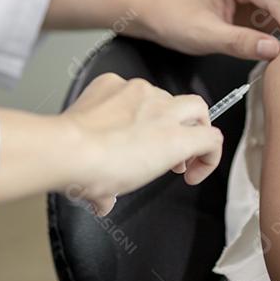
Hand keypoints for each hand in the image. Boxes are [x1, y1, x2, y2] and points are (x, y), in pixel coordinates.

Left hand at [60, 73, 222, 215]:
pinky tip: (109, 119)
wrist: (67, 149)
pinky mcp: (113, 82)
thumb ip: (121, 192)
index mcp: (175, 139)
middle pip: (197, 108)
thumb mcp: (120, 191)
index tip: (189, 171)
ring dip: (155, 114)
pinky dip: (123, 102)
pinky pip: (127, 88)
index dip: (207, 158)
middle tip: (175, 147)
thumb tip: (106, 198)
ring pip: (161, 96)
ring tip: (133, 134)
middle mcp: (162, 109)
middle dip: (193, 125)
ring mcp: (138, 91)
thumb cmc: (97, 171)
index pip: (212, 139)